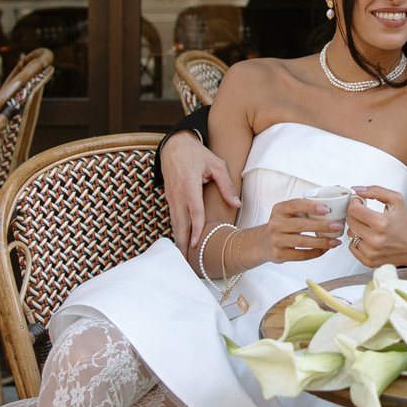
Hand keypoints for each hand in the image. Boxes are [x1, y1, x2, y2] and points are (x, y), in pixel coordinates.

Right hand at [162, 133, 239, 259]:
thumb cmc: (198, 154)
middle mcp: (178, 193)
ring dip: (178, 239)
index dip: (197, 229)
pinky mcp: (169, 197)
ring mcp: (171, 196)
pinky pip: (173, 216)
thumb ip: (226, 185)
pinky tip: (181, 240)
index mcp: (190, 185)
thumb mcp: (216, 164)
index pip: (194, 212)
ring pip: (174, 222)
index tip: (198, 244)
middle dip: (183, 242)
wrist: (175, 145)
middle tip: (186, 260)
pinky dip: (176, 230)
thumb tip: (237, 204)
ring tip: (183, 256)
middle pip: (180, 222)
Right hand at [264, 197, 344, 263]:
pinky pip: (300, 255)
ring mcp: (276, 240)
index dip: (311, 206)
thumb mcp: (287, 213)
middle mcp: (275, 224)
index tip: (327, 209)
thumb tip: (333, 209)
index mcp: (279, 209)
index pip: (295, 204)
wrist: (262, 243)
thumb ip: (304, 210)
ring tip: (335, 241)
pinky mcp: (279, 254)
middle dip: (322, 226)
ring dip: (321, 242)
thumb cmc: (282, 225)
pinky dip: (315, 253)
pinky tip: (325, 250)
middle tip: (337, 226)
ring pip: (302, 241)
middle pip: (301, 224)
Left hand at [347, 186, 406, 266]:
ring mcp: (372, 252)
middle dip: (356, 214)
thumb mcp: (396, 200)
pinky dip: (357, 241)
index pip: (354, 210)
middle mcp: (375, 240)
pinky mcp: (369, 261)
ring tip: (368, 227)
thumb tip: (358, 190)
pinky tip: (367, 238)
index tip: (359, 202)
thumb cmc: (405, 223)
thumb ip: (376, 191)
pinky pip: (352, 247)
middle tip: (365, 214)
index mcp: (382, 223)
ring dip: (356, 228)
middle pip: (350, 221)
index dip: (354, 203)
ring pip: (350, 234)